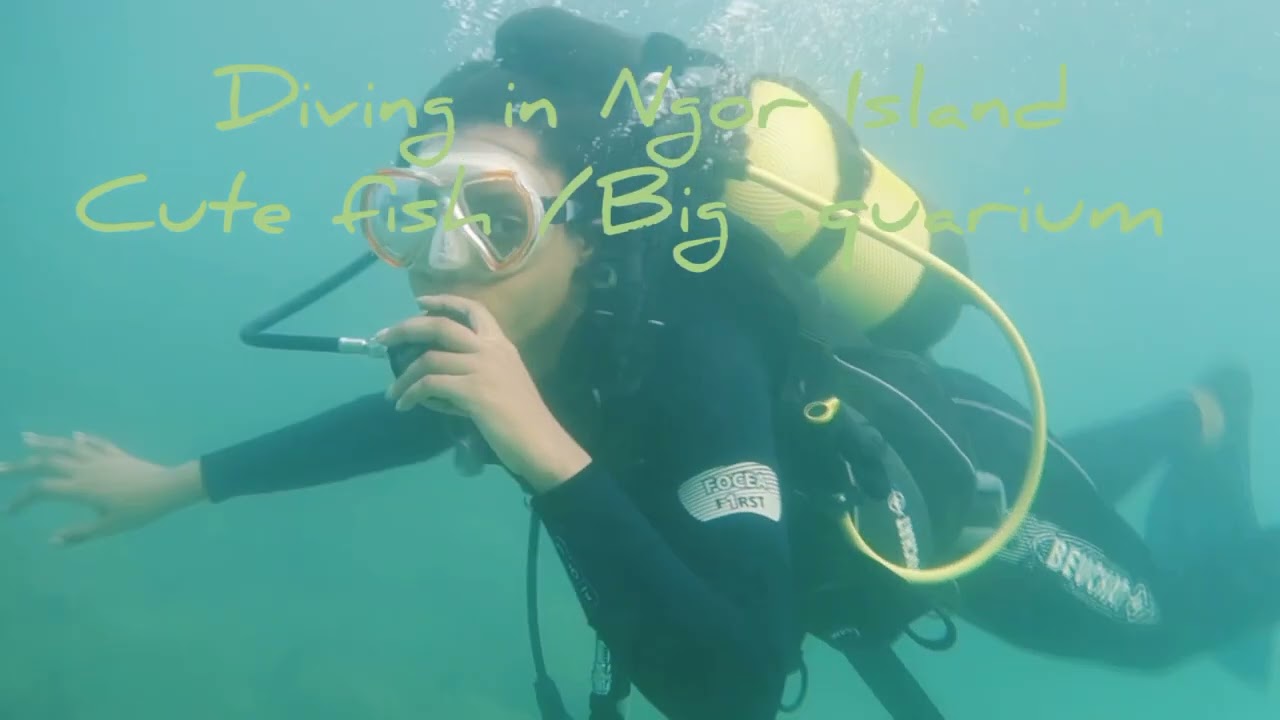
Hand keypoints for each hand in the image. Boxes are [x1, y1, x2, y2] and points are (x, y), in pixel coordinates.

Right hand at [1, 432, 203, 545]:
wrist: (168, 488)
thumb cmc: (139, 511)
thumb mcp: (109, 527)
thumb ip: (79, 534)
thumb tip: (51, 542)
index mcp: (80, 488)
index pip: (41, 489)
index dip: (21, 499)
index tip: (10, 512)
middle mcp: (85, 468)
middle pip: (46, 462)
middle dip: (20, 465)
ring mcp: (100, 457)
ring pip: (67, 446)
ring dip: (45, 442)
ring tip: (26, 437)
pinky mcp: (116, 453)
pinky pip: (95, 443)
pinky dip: (82, 439)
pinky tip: (74, 436)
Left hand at [378, 295, 590, 489]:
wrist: (540, 443)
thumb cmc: (522, 420)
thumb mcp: (500, 386)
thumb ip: (470, 376)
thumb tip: (432, 381)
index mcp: (502, 345)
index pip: (473, 309)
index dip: (444, 301)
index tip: (420, 302)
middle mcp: (491, 350)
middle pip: (441, 326)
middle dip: (406, 329)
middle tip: (383, 338)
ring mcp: (482, 368)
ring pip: (429, 359)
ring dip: (403, 376)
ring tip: (392, 393)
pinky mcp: (473, 391)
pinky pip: (429, 385)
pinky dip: (411, 394)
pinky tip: (404, 406)